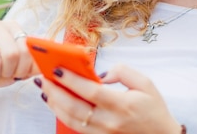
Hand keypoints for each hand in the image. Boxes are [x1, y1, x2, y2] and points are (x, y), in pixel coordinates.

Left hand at [38, 64, 181, 133]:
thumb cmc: (154, 109)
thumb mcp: (145, 83)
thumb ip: (123, 72)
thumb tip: (101, 74)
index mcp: (122, 105)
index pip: (91, 91)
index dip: (72, 80)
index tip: (57, 69)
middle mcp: (110, 122)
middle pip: (75, 108)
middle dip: (55, 91)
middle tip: (43, 78)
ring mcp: (103, 133)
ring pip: (71, 120)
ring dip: (54, 104)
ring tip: (45, 89)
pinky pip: (76, 128)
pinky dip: (62, 115)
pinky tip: (56, 103)